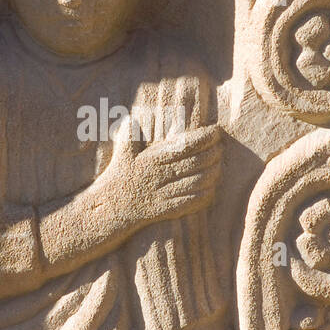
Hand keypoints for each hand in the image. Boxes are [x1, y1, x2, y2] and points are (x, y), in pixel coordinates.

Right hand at [96, 119, 222, 231]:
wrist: (109, 208)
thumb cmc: (118, 176)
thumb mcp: (122, 152)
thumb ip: (130, 134)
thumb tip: (134, 118)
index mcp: (152, 159)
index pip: (185, 145)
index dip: (205, 137)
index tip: (216, 131)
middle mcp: (160, 176)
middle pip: (196, 162)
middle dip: (213, 153)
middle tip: (221, 147)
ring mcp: (164, 194)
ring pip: (197, 182)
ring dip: (213, 172)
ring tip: (219, 165)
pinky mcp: (167, 210)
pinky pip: (192, 202)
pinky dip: (206, 194)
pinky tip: (213, 187)